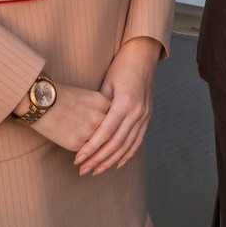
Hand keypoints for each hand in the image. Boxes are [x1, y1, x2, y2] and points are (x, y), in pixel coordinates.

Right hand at [28, 83, 110, 152]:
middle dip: (113, 145)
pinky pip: (86, 152)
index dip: (117, 127)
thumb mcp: (86, 96)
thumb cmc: (61, 96)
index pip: (117, 118)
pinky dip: (86, 156)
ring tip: (99, 165)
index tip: (118, 134)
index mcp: (103, 103)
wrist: (41, 101)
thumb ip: (100, 108)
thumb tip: (109, 122)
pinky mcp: (77, 143)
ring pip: (101, 146)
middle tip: (114, 154)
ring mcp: (89, 131)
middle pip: (112, 134)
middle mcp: (99, 117)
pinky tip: (83, 159)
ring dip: (100, 155)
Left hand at [74, 37, 160, 175]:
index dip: (91, 149)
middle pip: (115, 144)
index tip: (77, 160)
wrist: (143, 55)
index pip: (105, 134)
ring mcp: (145, 115)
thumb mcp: (107, 83)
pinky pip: (138, 141)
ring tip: (96, 170)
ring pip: (127, 146)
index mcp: (125, 103)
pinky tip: (117, 163)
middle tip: (83, 170)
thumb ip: (99, 107)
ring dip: (111, 161)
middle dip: (98, 159)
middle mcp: (137, 112)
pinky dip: (127, 154)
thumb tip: (86, 128)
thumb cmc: (121, 66)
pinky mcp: (148, 116)